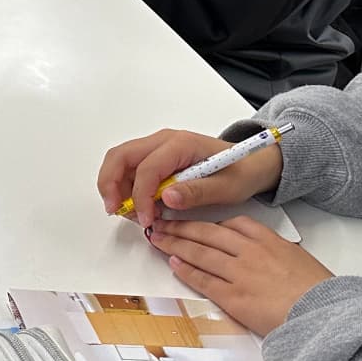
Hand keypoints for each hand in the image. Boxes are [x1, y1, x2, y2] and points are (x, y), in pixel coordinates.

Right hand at [98, 127, 283, 229]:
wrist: (250, 164)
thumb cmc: (240, 173)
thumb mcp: (226, 188)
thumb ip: (196, 192)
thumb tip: (166, 197)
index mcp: (181, 144)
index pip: (147, 168)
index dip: (141, 196)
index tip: (146, 219)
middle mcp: (163, 140)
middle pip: (120, 156)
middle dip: (111, 184)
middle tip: (115, 210)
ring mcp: (157, 147)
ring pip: (119, 161)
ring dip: (115, 186)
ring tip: (128, 212)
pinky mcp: (155, 157)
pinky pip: (128, 167)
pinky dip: (123, 186)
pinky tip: (136, 205)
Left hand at [147, 216, 333, 334]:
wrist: (324, 315)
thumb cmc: (318, 292)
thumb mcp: (298, 260)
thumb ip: (275, 252)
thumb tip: (261, 254)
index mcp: (268, 240)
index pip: (231, 224)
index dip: (207, 222)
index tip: (193, 219)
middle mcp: (250, 252)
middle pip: (207, 234)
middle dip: (181, 228)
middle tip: (161, 223)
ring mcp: (240, 273)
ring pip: (199, 253)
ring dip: (174, 244)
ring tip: (158, 239)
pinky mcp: (233, 297)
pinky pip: (203, 280)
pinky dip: (186, 270)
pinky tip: (173, 263)